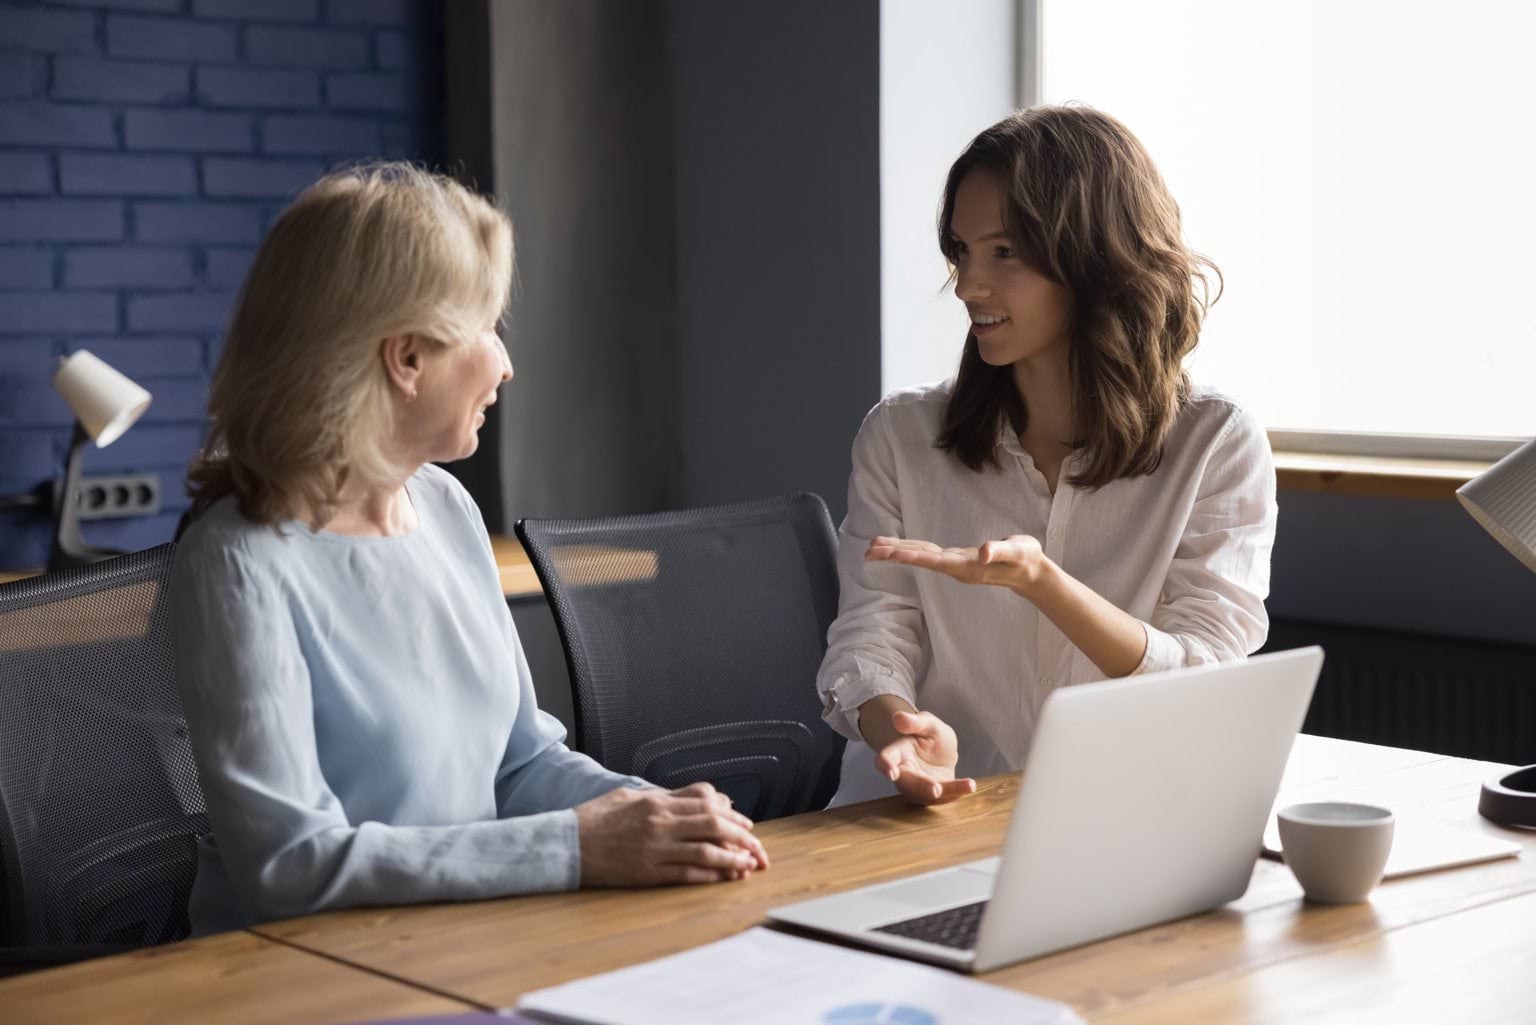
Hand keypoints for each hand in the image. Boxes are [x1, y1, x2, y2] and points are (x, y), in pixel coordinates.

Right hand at [574, 781, 769, 886]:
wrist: (566, 844)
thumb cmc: (596, 819)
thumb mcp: (631, 796)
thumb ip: (665, 796)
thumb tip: (698, 797)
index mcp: (657, 801)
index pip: (706, 803)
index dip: (731, 814)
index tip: (745, 824)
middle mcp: (660, 822)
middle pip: (714, 825)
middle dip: (741, 836)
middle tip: (757, 846)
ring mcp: (655, 848)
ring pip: (706, 851)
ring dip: (733, 858)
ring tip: (750, 864)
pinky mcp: (647, 872)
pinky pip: (687, 874)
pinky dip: (710, 875)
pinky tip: (725, 878)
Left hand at [867, 535, 1047, 595]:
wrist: (1029, 573)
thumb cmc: (1025, 559)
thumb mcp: (1018, 551)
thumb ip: (1001, 550)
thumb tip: (984, 551)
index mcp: (969, 565)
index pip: (936, 560)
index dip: (913, 556)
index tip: (892, 554)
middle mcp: (957, 567)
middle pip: (922, 559)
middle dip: (895, 555)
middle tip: (869, 551)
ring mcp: (954, 565)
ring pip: (921, 556)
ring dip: (896, 552)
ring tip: (872, 548)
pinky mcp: (955, 560)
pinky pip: (927, 554)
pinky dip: (909, 549)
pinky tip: (896, 548)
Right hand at [875, 710, 976, 806]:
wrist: (943, 752)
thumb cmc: (931, 735)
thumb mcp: (928, 723)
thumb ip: (915, 722)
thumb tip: (897, 718)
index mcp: (898, 753)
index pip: (885, 760)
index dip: (886, 767)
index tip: (893, 773)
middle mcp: (903, 774)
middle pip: (907, 782)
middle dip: (922, 786)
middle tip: (936, 789)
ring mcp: (917, 789)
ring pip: (927, 794)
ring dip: (947, 792)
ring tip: (968, 785)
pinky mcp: (932, 797)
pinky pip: (943, 798)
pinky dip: (957, 792)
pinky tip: (969, 785)